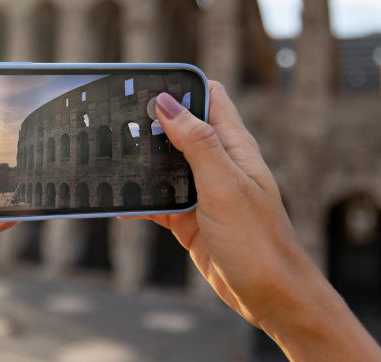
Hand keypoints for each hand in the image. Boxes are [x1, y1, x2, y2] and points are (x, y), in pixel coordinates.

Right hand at [129, 82, 380, 361]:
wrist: (271, 298)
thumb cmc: (259, 243)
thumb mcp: (225, 186)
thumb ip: (197, 143)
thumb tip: (167, 102)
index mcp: (235, 146)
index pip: (209, 97)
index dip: (181, 86)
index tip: (146, 84)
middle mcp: (219, 164)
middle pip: (180, 128)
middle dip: (151, 123)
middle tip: (115, 120)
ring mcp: (204, 192)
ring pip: (165, 166)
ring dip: (142, 163)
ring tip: (109, 157)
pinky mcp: (191, 220)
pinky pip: (158, 202)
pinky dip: (139, 201)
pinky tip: (118, 202)